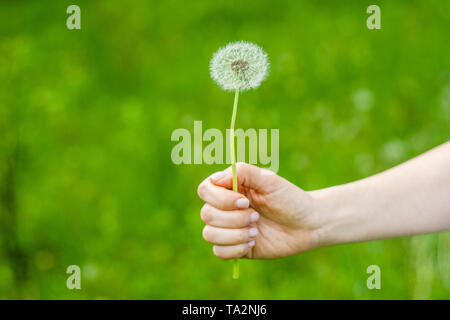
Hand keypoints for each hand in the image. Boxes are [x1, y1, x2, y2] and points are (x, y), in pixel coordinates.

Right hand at [197, 163, 320, 259]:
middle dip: (233, 218)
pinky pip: (219, 252)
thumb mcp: (269, 180)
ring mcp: (228, 229)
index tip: (244, 201)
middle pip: (207, 214)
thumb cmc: (289, 198)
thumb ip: (243, 172)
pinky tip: (253, 243)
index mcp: (229, 188)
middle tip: (257, 217)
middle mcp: (225, 208)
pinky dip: (235, 248)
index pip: (205, 190)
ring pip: (209, 234)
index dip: (220, 198)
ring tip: (255, 231)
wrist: (308, 224)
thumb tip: (216, 179)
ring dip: (234, 234)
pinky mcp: (234, 247)